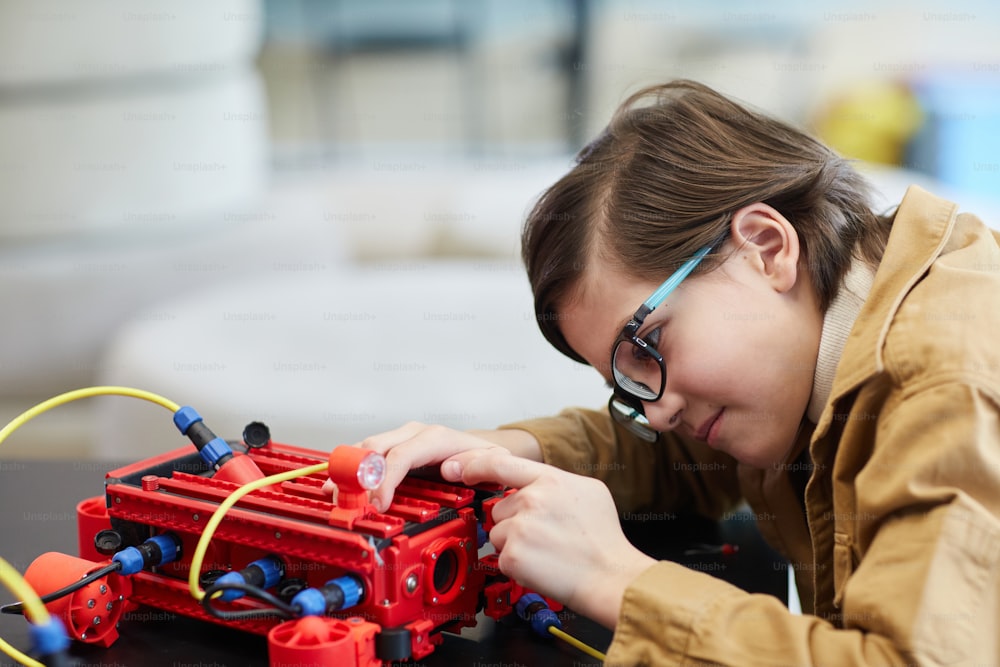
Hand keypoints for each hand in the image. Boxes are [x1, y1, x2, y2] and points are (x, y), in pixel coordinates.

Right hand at [345, 422, 535, 511]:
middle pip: (376, 447)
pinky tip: (337, 483)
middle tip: (349, 502)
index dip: (386, 479)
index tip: (378, 503)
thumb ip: (477, 465)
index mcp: (436, 438)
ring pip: (366, 446)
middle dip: (359, 475)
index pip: (402, 455)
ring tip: (335, 493)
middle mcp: (414, 433)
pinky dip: (351, 467)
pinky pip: (366, 452)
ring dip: (350, 470)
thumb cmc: (482, 458)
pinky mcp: (392, 444)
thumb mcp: (492, 462)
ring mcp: (400, 436)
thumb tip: (451, 469)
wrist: (479, 446)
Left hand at [458, 452, 655, 627]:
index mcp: (550, 479)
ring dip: (513, 543)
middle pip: (498, 507)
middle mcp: (532, 500)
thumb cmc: (603, 538)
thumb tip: (529, 481)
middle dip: (512, 521)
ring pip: (497, 532)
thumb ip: (553, 481)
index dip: (473, 463)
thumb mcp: (587, 491)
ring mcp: (520, 528)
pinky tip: (540, 563)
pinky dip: (516, 563)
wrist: (611, 576)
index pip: (499, 462)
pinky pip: (500, 556)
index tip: (457, 467)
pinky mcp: (513, 556)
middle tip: (543, 534)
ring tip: (544, 549)